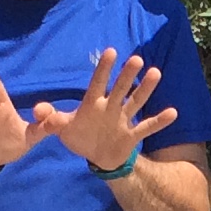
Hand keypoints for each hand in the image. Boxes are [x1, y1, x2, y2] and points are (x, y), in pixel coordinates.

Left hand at [30, 48, 179, 172]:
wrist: (98, 158)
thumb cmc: (80, 137)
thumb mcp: (62, 129)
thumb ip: (51, 119)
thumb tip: (37, 110)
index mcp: (93, 104)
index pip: (98, 83)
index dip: (104, 69)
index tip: (111, 52)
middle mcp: (110, 108)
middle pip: (120, 89)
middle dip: (127, 75)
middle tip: (136, 59)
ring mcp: (123, 120)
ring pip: (136, 102)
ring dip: (145, 89)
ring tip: (155, 73)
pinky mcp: (132, 135)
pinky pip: (146, 127)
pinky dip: (159, 121)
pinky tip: (173, 112)